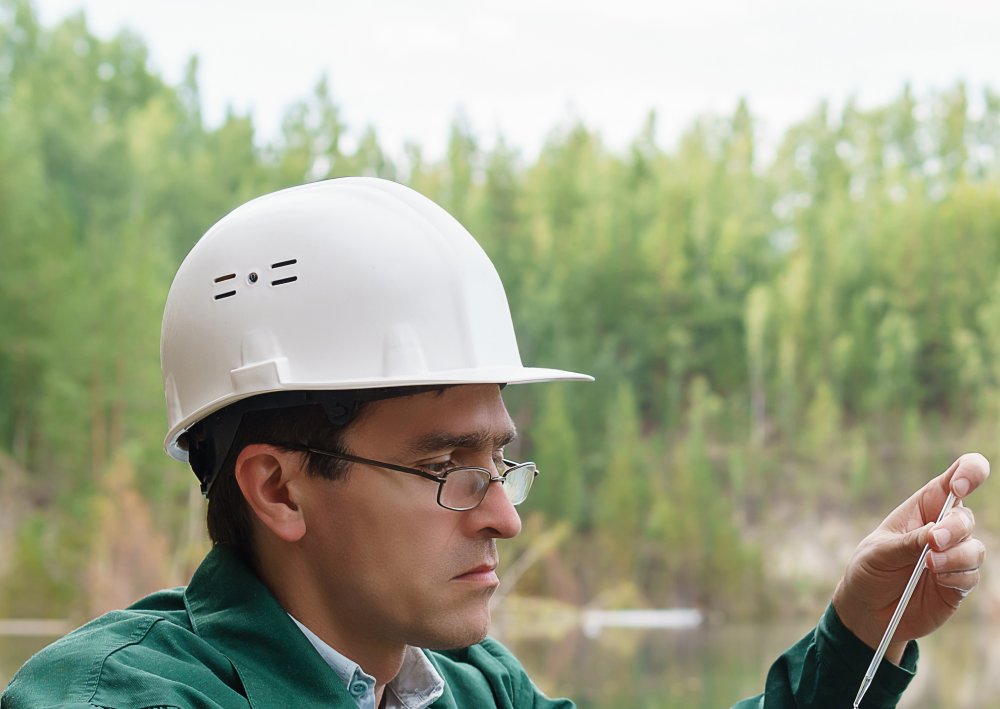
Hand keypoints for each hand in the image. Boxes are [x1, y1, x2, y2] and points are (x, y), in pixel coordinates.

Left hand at [832, 452, 988, 663]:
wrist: (867, 611)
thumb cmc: (869, 570)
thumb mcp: (880, 552)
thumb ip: (909, 542)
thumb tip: (937, 534)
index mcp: (922, 508)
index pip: (955, 479)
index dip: (968, 473)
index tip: (960, 486)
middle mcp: (943, 528)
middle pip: (966, 517)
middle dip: (953, 528)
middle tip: (933, 542)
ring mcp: (954, 556)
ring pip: (975, 548)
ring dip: (955, 556)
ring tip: (929, 565)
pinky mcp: (959, 582)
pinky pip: (972, 575)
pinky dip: (956, 576)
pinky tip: (937, 579)